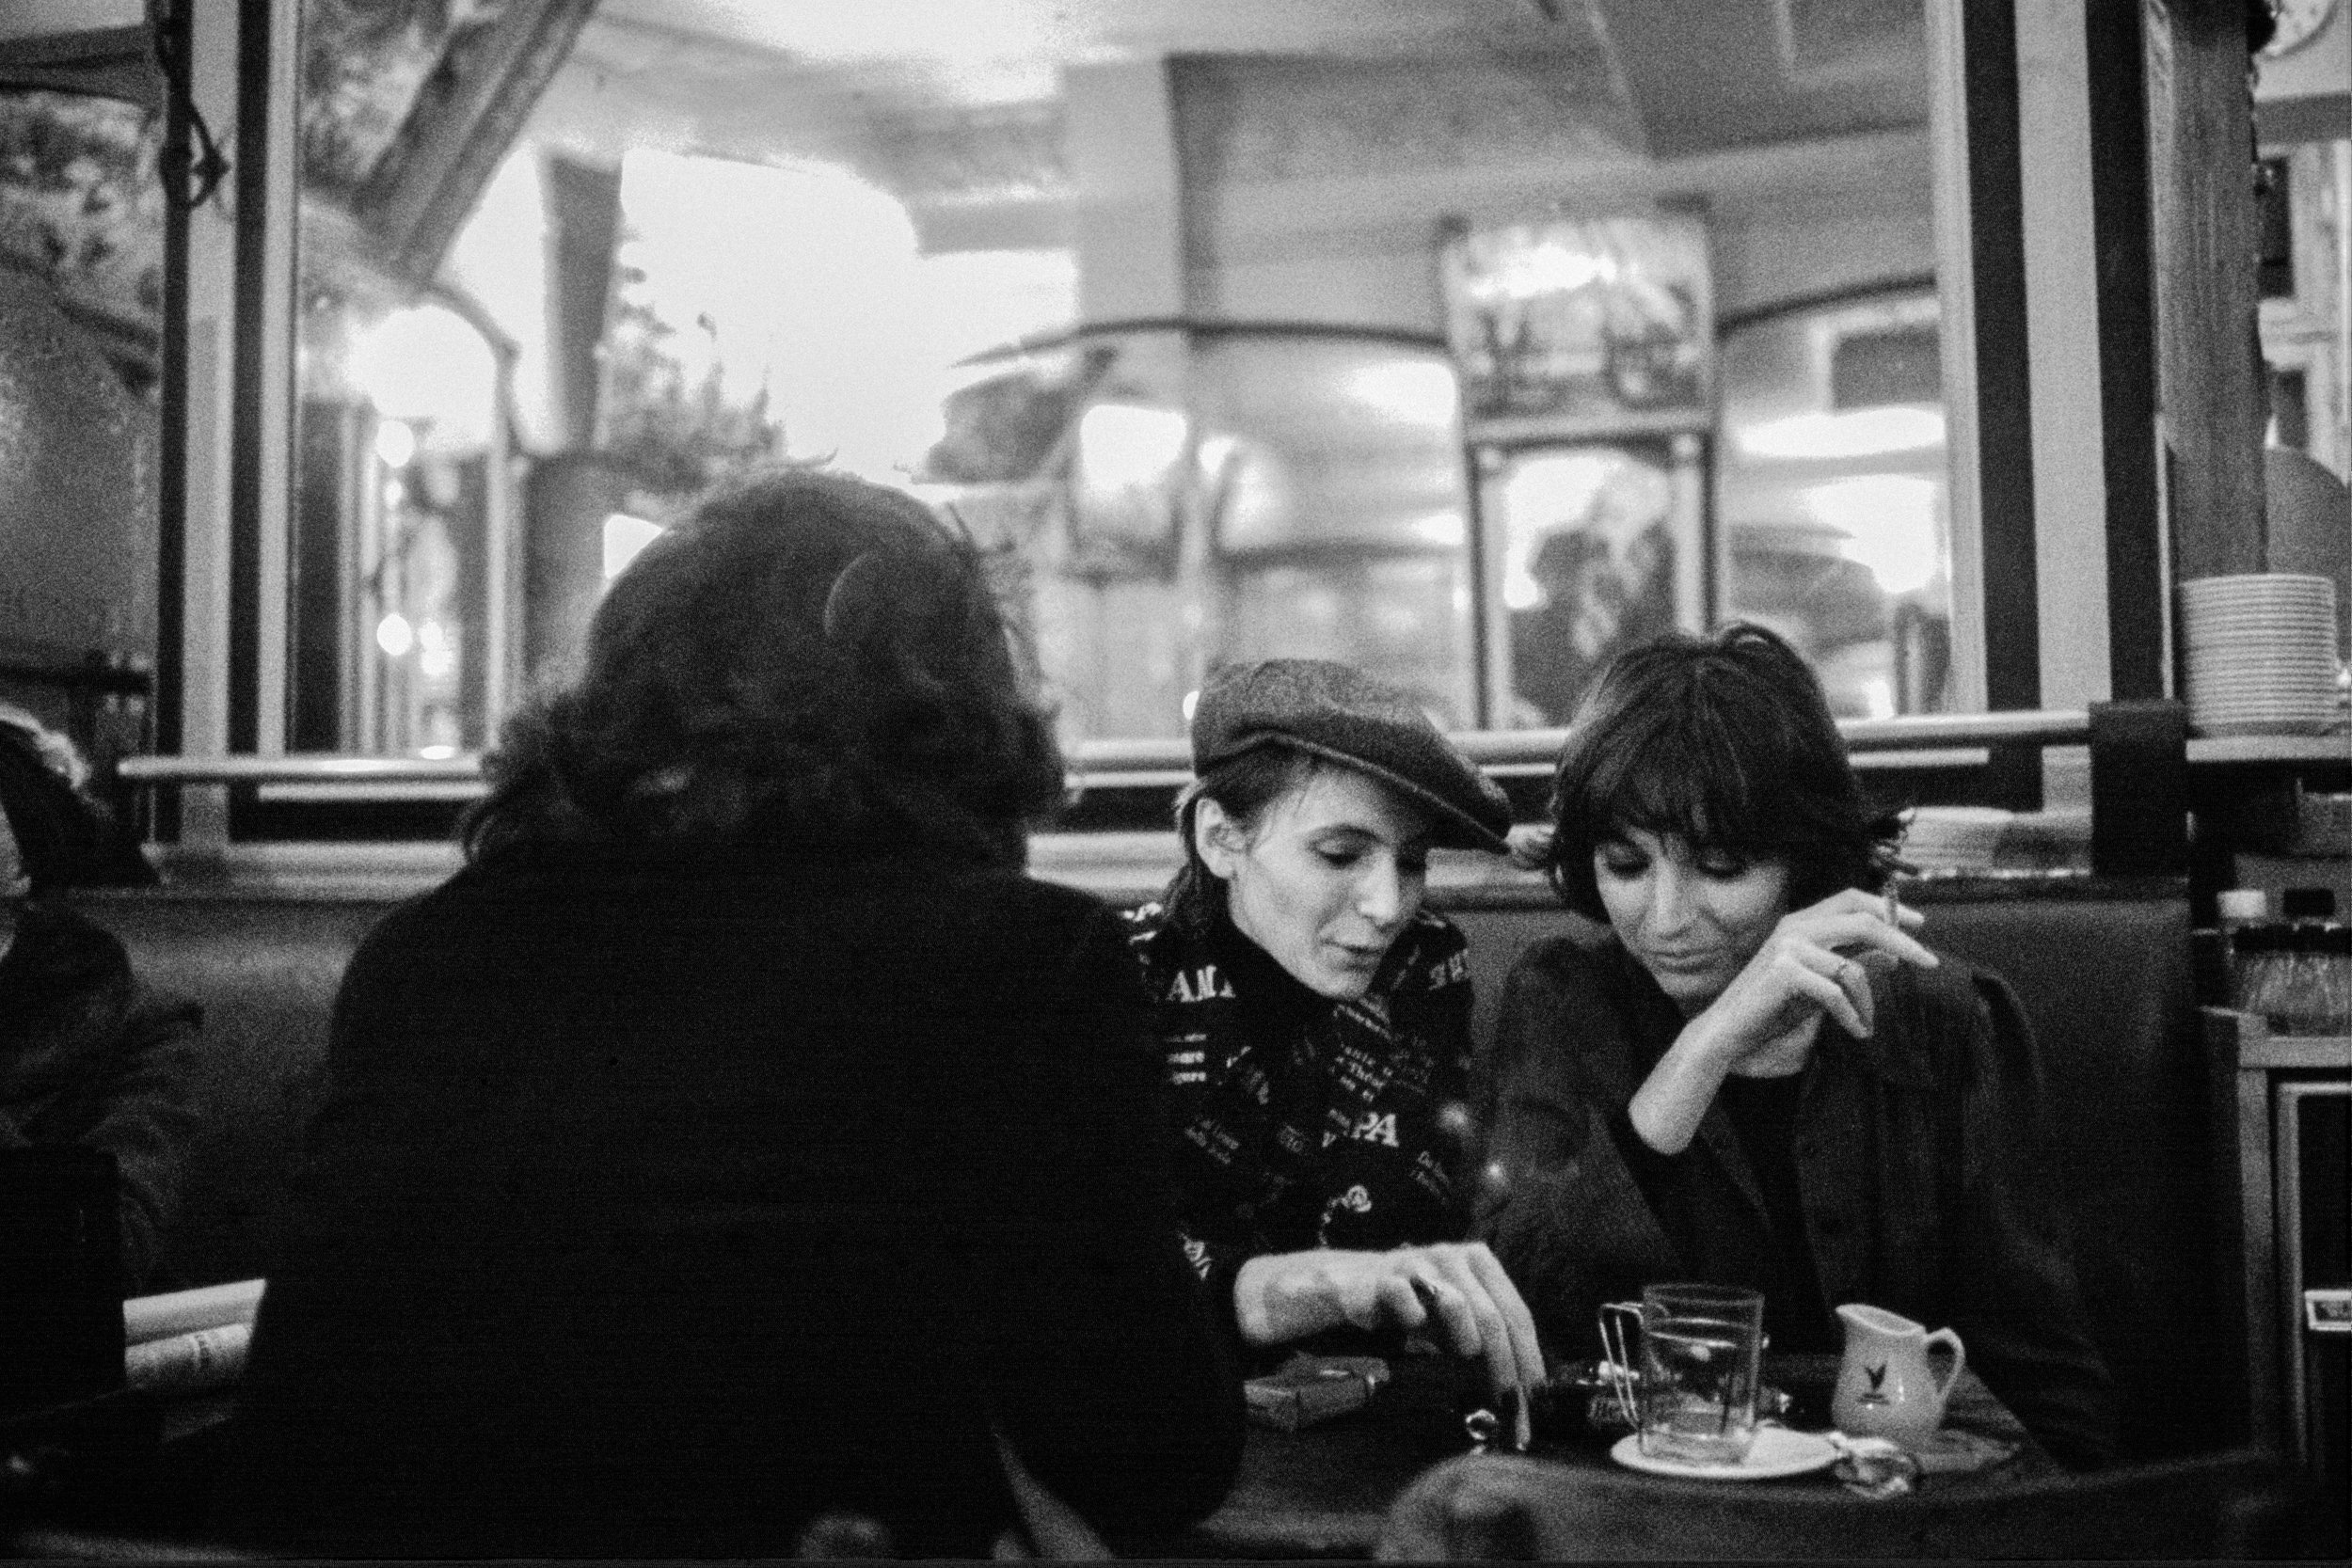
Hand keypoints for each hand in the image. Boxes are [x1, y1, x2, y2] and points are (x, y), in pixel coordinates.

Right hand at [1234, 1243, 1545, 1406]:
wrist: (1360, 1285)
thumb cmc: (1421, 1309)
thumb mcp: (1462, 1324)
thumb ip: (1492, 1347)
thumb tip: (1525, 1400)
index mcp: (1482, 1263)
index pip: (1517, 1315)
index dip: (1529, 1361)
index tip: (1533, 1403)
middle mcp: (1455, 1257)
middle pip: (1492, 1316)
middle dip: (1504, 1369)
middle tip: (1507, 1409)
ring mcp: (1419, 1263)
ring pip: (1456, 1303)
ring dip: (1468, 1340)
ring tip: (1469, 1362)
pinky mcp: (1385, 1277)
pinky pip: (1405, 1300)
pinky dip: (1414, 1318)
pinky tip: (1416, 1333)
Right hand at [1693, 888, 1936, 1069]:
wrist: (1729, 1030)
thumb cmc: (1772, 1006)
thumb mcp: (1821, 984)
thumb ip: (1853, 965)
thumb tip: (1893, 955)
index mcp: (1801, 922)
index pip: (1851, 899)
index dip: (1886, 908)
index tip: (1919, 923)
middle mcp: (1794, 927)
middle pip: (1861, 921)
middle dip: (1900, 939)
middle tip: (1929, 961)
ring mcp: (1787, 947)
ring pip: (1852, 968)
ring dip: (1868, 1002)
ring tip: (1866, 1023)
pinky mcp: (1784, 972)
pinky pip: (1835, 993)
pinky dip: (1851, 1015)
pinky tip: (1856, 1030)